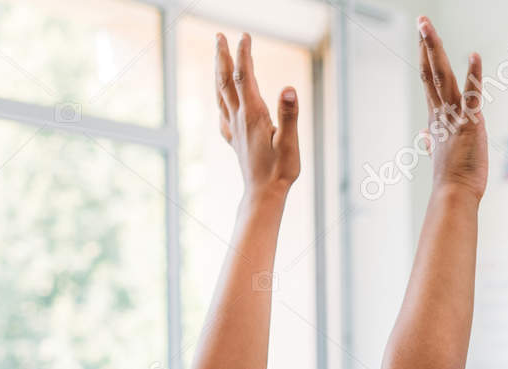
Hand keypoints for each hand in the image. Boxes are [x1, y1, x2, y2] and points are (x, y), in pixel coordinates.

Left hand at [215, 33, 299, 198]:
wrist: (263, 194)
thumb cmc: (280, 171)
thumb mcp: (290, 142)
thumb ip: (289, 114)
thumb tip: (289, 88)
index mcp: (253, 114)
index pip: (246, 77)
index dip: (244, 55)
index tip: (244, 36)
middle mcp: (240, 118)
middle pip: (226, 80)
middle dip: (223, 56)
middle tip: (219, 37)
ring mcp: (235, 128)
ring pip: (220, 94)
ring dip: (218, 73)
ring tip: (218, 59)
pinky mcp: (236, 140)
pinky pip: (222, 114)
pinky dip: (220, 100)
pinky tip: (221, 101)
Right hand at [418, 17, 486, 199]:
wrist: (454, 194)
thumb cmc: (451, 178)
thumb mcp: (440, 154)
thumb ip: (432, 141)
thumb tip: (424, 138)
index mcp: (437, 118)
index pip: (428, 81)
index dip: (425, 58)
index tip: (423, 38)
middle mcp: (442, 112)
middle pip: (430, 71)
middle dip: (426, 44)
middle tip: (421, 21)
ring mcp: (454, 116)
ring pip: (442, 76)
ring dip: (435, 49)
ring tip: (428, 25)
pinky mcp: (470, 123)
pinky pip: (472, 95)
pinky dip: (474, 74)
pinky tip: (475, 54)